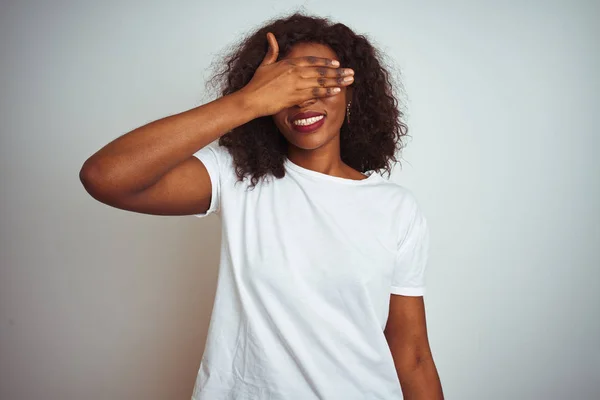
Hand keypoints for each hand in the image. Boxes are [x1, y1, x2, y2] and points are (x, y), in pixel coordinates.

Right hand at [238, 32, 353, 116]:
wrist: (251, 100)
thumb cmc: (256, 84)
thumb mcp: (265, 64)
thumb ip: (272, 51)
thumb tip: (270, 36)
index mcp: (289, 64)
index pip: (312, 61)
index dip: (325, 63)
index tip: (337, 64)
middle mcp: (295, 73)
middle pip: (321, 71)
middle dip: (338, 72)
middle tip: (351, 73)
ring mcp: (297, 85)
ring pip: (321, 82)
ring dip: (337, 81)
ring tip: (349, 81)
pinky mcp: (296, 97)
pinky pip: (315, 93)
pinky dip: (327, 92)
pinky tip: (337, 91)